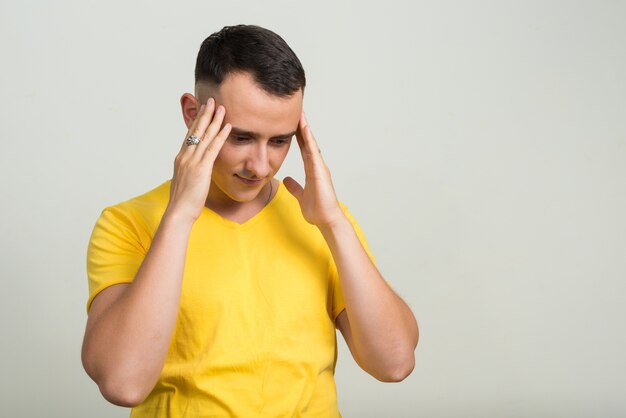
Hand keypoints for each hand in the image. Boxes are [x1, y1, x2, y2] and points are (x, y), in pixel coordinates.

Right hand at [167, 98, 231, 223]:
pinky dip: (221, 135)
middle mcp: (185, 156)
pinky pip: (213, 148)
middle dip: (204, 114)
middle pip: (196, 130)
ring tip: (221, 107)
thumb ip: (189, 171)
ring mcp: (192, 161)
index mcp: (181, 158)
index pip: (190, 135)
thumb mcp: (185, 181)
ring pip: (205, 136)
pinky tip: (227, 126)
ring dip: (214, 120)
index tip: (202, 109)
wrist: (179, 212)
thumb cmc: (183, 201)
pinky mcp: (201, 168)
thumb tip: (194, 169)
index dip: (197, 121)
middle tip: (211, 100)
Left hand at [284, 113, 344, 227]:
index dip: (298, 136)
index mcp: (311, 170)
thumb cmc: (318, 210)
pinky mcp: (320, 171)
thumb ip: (294, 187)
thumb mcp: (301, 196)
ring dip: (306, 129)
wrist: (327, 220)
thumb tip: (286, 180)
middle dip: (301, 127)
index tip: (291, 123)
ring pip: (311, 144)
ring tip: (300, 114)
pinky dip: (310, 140)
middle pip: (308, 142)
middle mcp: (316, 166)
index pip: (303, 149)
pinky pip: (313, 152)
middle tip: (296, 111)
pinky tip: (305, 129)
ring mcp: (319, 167)